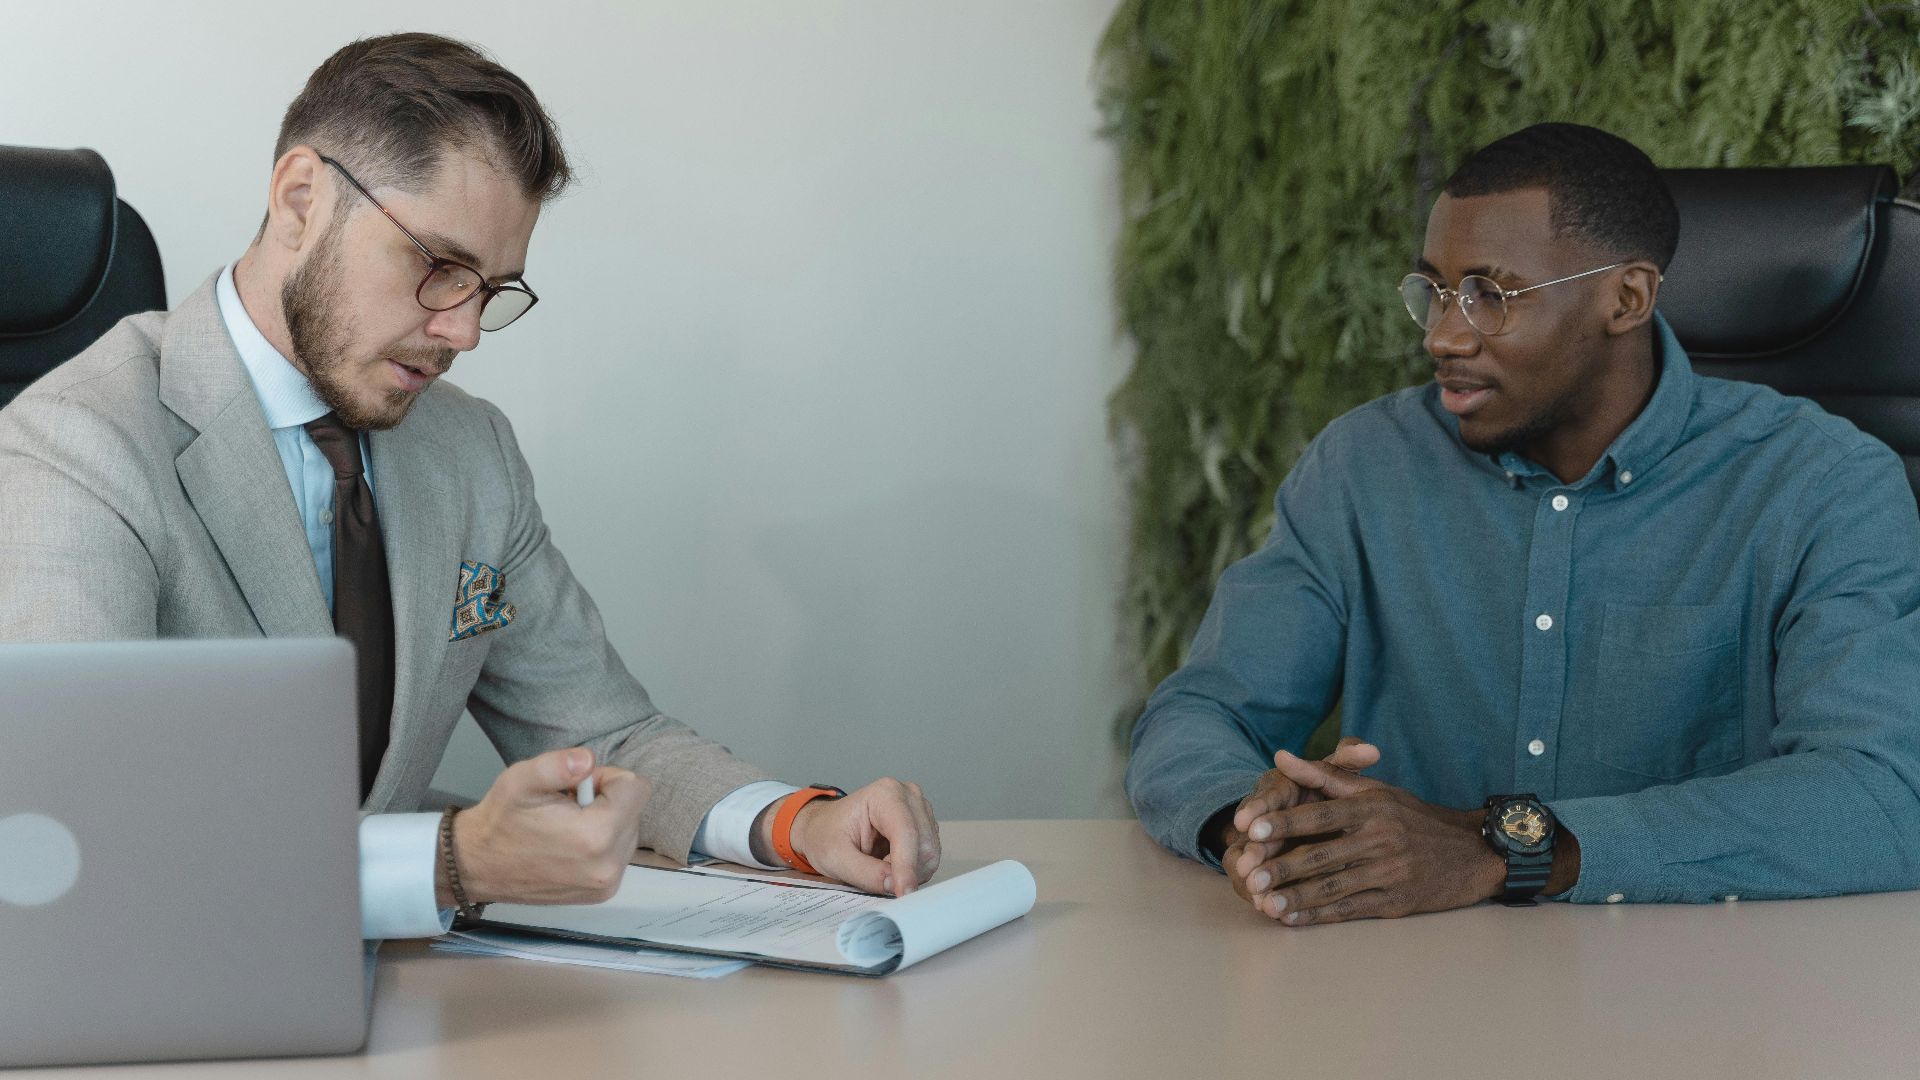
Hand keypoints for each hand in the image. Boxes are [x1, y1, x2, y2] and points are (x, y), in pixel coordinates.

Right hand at [441, 747, 651, 906]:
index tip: (577, 787)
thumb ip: (558, 764)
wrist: (478, 866)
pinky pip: (619, 852)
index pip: (636, 787)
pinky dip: (601, 842)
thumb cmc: (501, 822)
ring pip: (629, 830)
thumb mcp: (521, 781)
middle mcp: (608, 865)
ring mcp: (607, 883)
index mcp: (596, 835)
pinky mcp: (603, 892)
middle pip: (634, 809)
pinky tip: (569, 843)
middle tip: (567, 807)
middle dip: (606, 800)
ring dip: (605, 821)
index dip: (606, 778)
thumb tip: (588, 759)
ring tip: (566, 826)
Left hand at [783, 778, 940, 896]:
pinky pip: (929, 856)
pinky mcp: (923, 825)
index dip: (906, 866)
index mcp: (885, 794)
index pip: (906, 832)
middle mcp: (908, 796)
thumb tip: (894, 885)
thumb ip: (864, 873)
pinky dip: (913, 869)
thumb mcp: (835, 858)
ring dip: (910, 871)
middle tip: (880, 880)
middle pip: (924, 844)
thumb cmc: (825, 836)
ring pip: (930, 852)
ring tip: (880, 867)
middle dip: (907, 871)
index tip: (903, 893)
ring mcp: (919, 809)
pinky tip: (890, 864)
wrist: (823, 828)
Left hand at [1234, 750, 1504, 925]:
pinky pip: (1349, 909)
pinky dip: (1318, 915)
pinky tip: (1292, 917)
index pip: (1319, 814)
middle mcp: (1380, 839)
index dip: (1283, 822)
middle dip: (1281, 866)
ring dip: (1294, 896)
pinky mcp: (1395, 902)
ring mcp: (1389, 873)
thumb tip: (1281, 757)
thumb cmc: (1414, 817)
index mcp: (1371, 808)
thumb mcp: (1375, 789)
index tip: (1250, 829)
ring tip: (1262, 902)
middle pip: (1321, 855)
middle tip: (1246, 874)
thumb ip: (1325, 775)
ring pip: (1332, 886)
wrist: (1471, 853)